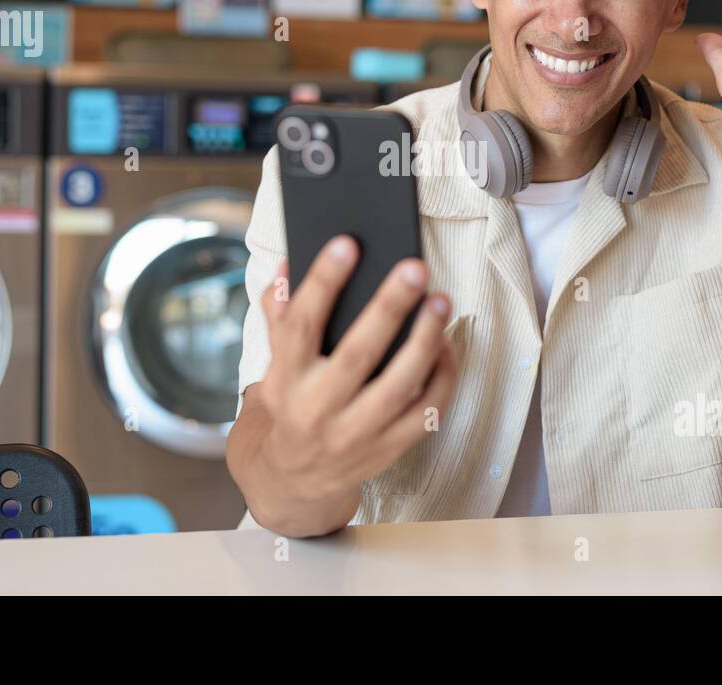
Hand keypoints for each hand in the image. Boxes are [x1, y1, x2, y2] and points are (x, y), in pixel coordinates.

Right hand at [254, 236, 456, 510]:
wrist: (295, 479)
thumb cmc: (290, 403)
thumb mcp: (275, 363)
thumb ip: (282, 315)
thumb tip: (288, 267)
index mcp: (284, 380)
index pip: (301, 325)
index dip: (323, 282)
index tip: (347, 243)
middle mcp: (318, 409)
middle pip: (357, 355)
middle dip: (388, 308)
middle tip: (414, 268)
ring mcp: (355, 434)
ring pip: (398, 386)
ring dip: (424, 340)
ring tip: (440, 301)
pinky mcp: (386, 450)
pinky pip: (424, 413)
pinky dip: (441, 378)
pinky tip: (446, 345)